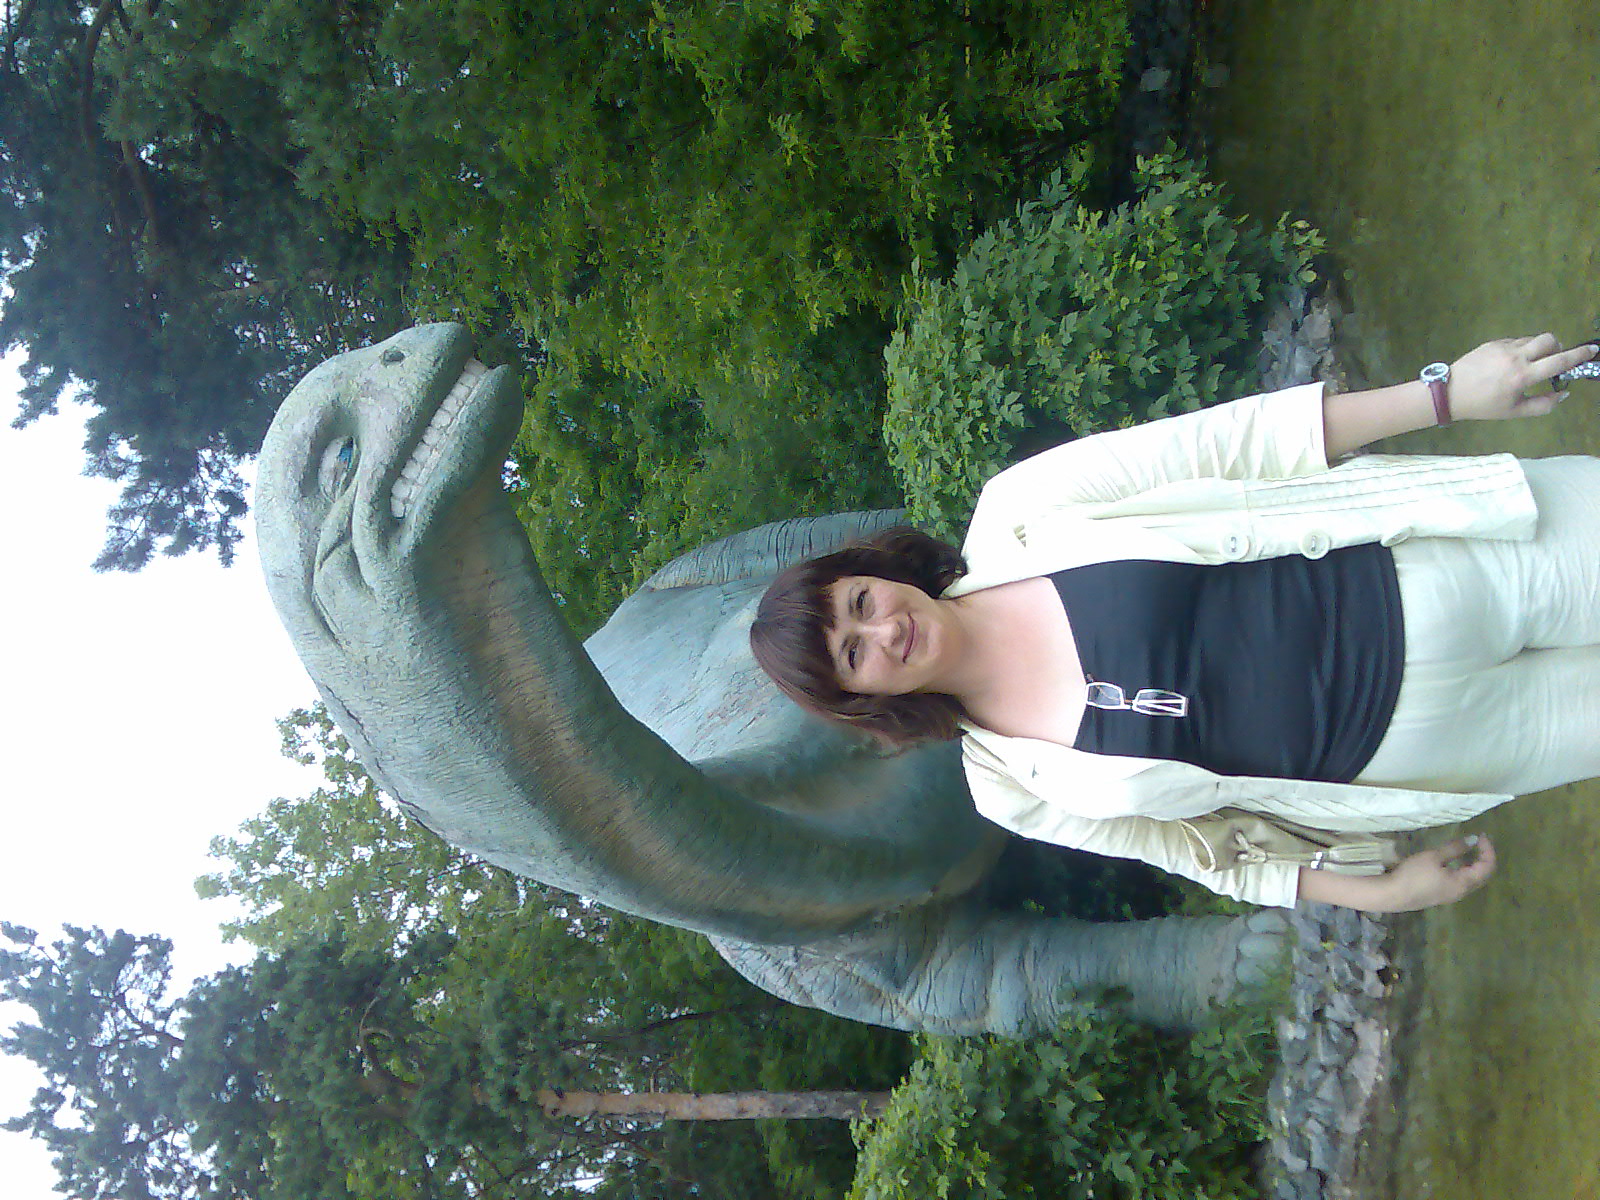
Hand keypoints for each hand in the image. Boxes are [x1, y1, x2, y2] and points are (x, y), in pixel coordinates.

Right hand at [1378, 834, 1497, 911]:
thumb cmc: (1414, 874)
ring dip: (1474, 864)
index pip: (1487, 867)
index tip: (1480, 835)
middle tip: (1478, 841)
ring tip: (1467, 849)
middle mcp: (1462, 892)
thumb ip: (1455, 848)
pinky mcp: (1441, 895)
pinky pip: (1461, 882)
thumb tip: (1472, 839)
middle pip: (1483, 876)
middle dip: (1484, 857)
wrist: (1393, 895)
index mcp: (1463, 883)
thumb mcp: (1434, 857)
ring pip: (1472, 880)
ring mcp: (1451, 895)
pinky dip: (1464, 870)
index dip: (1488, 849)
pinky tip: (1453, 863)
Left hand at [1448, 334, 1598, 421]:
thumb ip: (1543, 405)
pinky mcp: (1493, 342)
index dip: (1579, 355)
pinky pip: (1516, 341)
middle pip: (1550, 340)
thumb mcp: (1514, 412)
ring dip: (1538, 348)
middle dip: (1558, 347)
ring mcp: (1503, 347)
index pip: (1559, 361)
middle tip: (1552, 360)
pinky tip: (1509, 364)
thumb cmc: (1483, 405)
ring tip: (1528, 365)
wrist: (1451, 392)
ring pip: (1533, 339)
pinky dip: (1521, 349)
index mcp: (1523, 376)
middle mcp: (1516, 358)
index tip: (1591, 349)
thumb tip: (1563, 393)